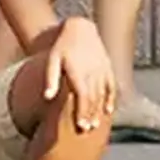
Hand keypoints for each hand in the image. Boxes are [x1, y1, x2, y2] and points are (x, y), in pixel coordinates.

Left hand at [43, 16, 116, 133]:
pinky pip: (111, 86)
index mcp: (79, 72)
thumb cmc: (62, 47)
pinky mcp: (107, 67)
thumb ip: (51, 79)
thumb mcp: (52, 60)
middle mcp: (93, 72)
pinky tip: (109, 110)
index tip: (80, 127)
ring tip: (96, 124)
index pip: (82, 97)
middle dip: (90, 115)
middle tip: (87, 130)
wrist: (80, 29)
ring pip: (103, 94)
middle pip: (93, 98)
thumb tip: (47, 97)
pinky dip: (111, 98)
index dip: (82, 112)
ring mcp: (102, 70)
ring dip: (100, 110)